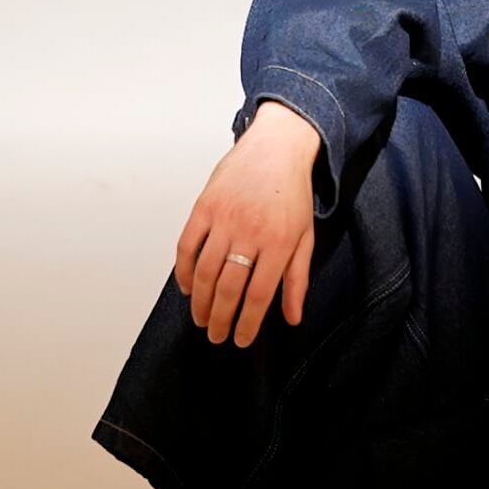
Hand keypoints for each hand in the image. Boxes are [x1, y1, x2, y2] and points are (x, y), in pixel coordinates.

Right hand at [174, 101, 319, 346]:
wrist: (276, 147)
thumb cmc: (292, 193)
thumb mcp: (305, 236)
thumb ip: (298, 279)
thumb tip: (292, 317)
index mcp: (279, 243)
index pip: (258, 295)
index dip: (247, 323)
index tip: (241, 340)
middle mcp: (249, 232)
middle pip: (228, 288)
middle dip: (220, 319)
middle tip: (216, 336)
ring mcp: (224, 218)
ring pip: (205, 271)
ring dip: (200, 301)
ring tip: (201, 319)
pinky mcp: (204, 207)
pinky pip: (187, 246)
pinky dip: (183, 271)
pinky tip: (186, 287)